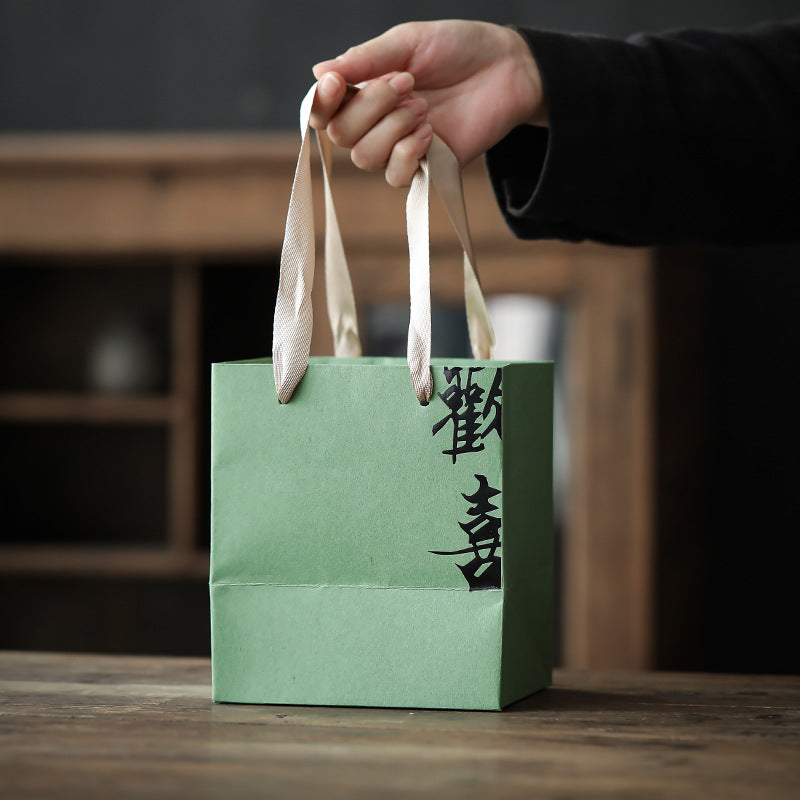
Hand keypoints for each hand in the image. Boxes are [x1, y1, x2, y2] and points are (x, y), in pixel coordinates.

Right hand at [310, 20, 544, 185]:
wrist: (506, 69)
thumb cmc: (458, 48)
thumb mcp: (408, 42)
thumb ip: (365, 59)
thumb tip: (318, 72)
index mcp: (363, 90)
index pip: (322, 111)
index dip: (321, 103)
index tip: (338, 83)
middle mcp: (374, 123)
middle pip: (341, 136)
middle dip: (371, 107)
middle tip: (407, 84)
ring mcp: (397, 147)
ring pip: (365, 158)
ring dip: (392, 129)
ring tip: (423, 108)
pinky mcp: (424, 168)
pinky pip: (396, 177)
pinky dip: (408, 153)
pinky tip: (430, 133)